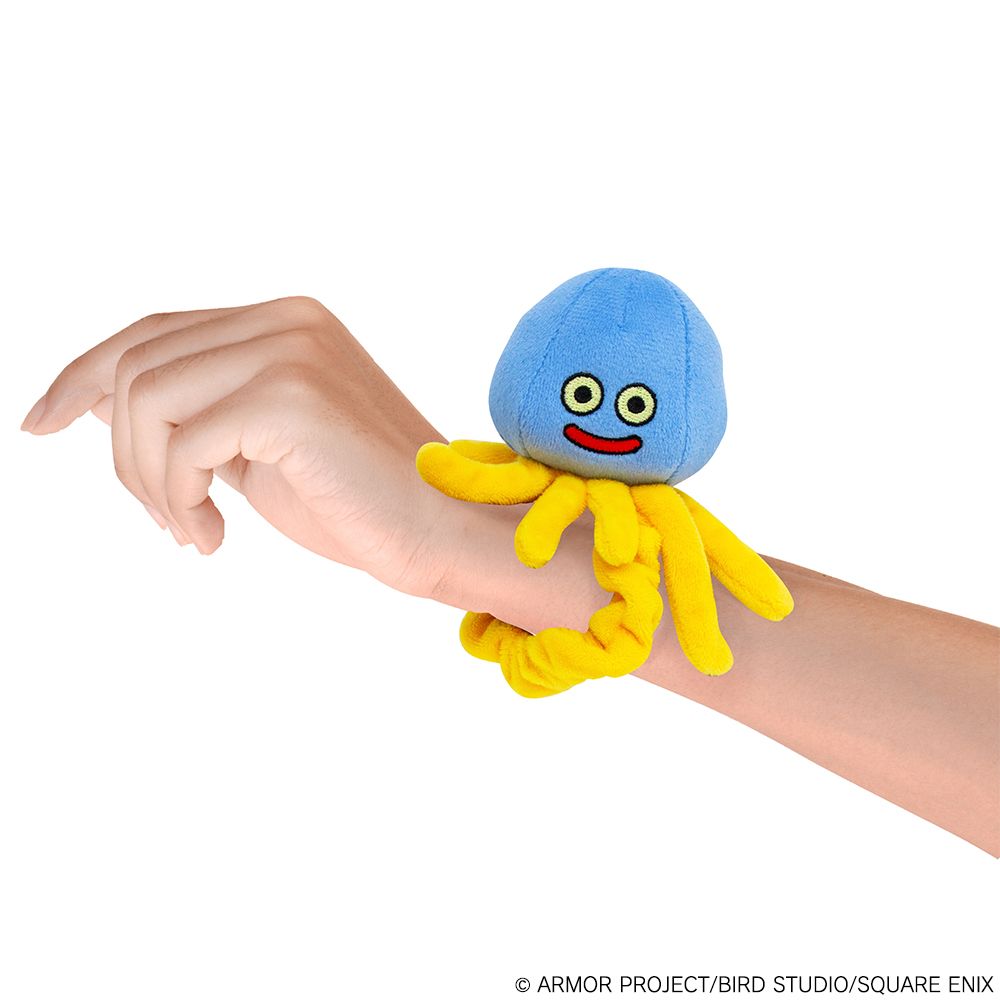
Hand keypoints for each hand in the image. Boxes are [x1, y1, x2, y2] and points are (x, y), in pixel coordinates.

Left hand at [21, 296, 450, 594]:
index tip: (39, 423)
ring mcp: (291, 350)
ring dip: (149, 481)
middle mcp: (285, 320)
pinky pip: (184, 442)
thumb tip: (97, 406)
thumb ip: (199, 411)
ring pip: (147, 398)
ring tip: (189, 528)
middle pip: (137, 363)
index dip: (82, 375)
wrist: (440, 531)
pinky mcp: (291, 396)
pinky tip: (212, 536)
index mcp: (282, 322)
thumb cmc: (358, 501)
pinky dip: (178, 497)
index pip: (153, 331)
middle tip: (162, 517)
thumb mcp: (259, 446)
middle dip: (120, 451)